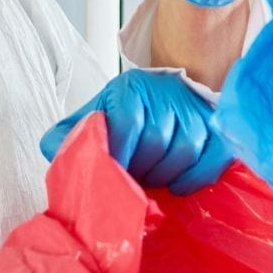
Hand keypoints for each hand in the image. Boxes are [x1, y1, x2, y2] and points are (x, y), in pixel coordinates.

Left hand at [40, 69, 233, 194]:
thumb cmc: (131, 113)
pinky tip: (176, 184)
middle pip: (155, 142)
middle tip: (131, 181)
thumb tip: (53, 150)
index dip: (119, 156)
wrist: (175, 96)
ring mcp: (197, 111)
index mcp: (131, 88)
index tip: (111, 177)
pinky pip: (209, 163)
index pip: (127, 124)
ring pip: (183, 153)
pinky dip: (192, 180)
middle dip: (139, 170)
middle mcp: (167, 93)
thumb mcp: (97, 114)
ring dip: (164, 176)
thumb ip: (71, 133)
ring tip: (151, 179)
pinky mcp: (219, 131)